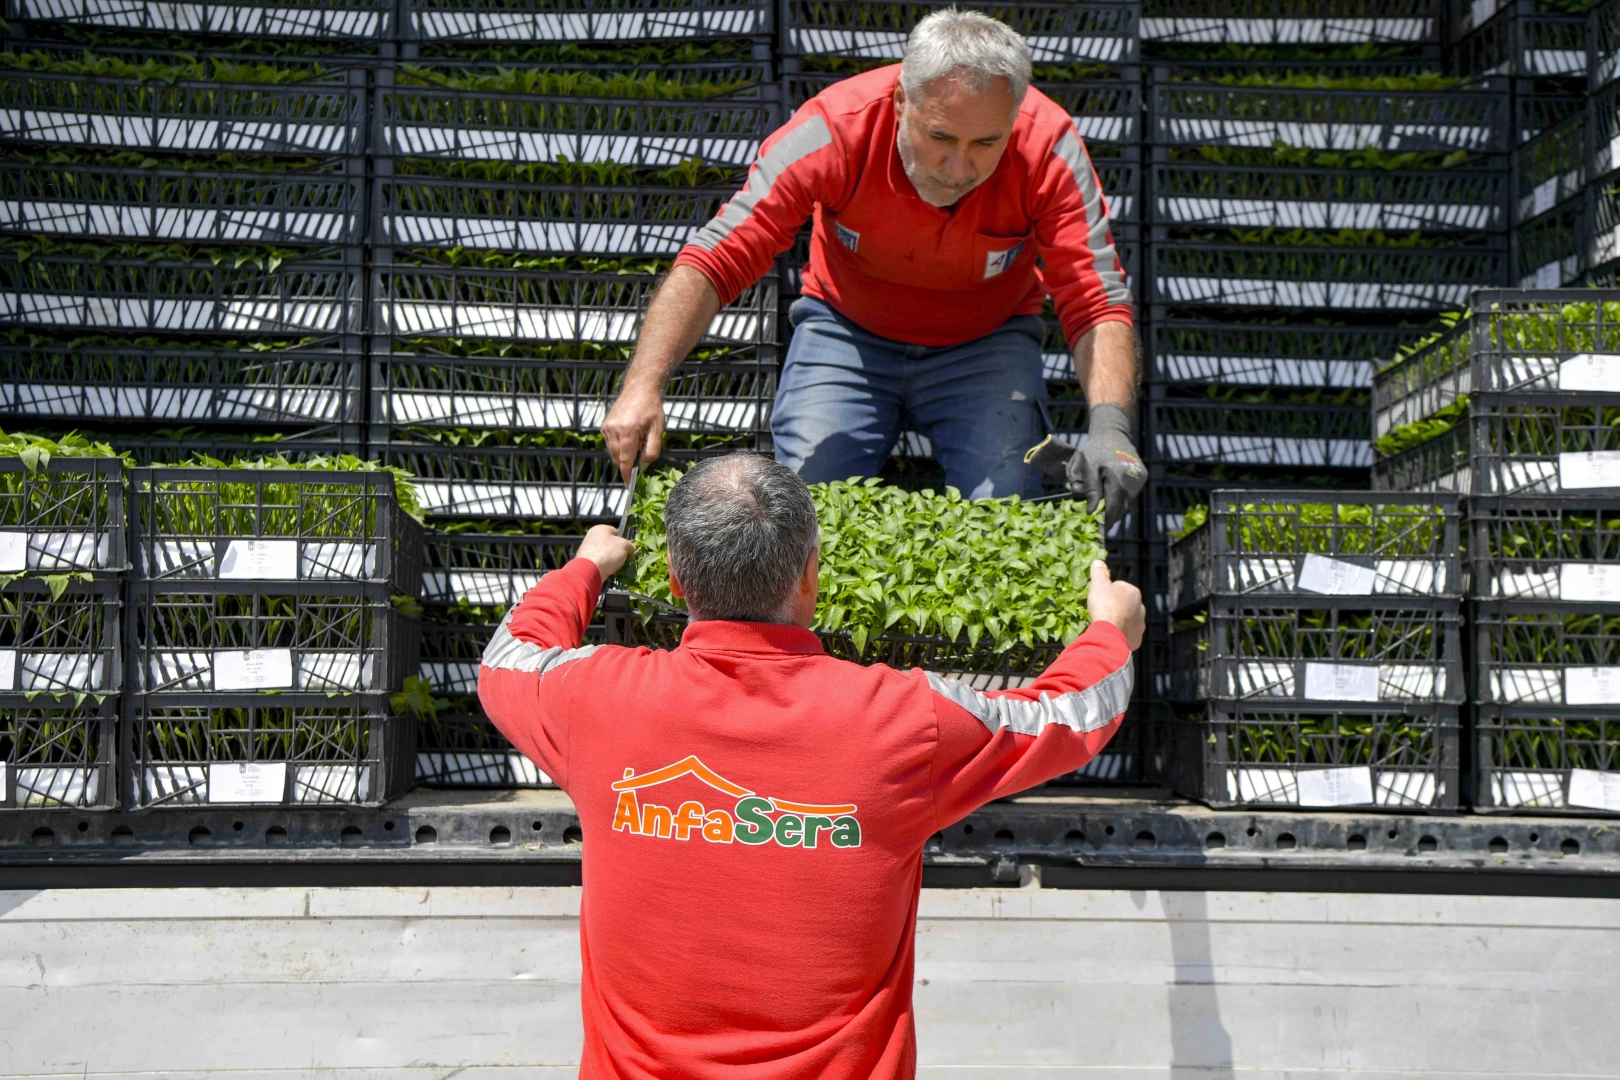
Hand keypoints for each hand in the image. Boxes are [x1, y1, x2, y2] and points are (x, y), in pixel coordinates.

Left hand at [576, 524, 634, 579]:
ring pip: (606, 554)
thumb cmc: (607, 553)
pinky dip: (606, 566)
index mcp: (600, 529)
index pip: (616, 531)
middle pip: (610, 544)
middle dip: (618, 551)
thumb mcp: (624, 546)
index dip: (624, 539)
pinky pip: (600, 563)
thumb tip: (631, 548)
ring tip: (619, 566)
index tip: (629, 548)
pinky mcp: (586, 562)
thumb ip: (630, 545)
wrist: (590, 571)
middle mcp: (591, 537)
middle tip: (626, 558)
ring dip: (613, 560)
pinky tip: (610, 571)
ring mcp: (587, 550)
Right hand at [603, 387, 664, 480]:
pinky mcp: (604, 426)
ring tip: (637, 440)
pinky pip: (610, 444)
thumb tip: (643, 466)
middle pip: (618, 459)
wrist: (640, 389)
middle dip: (628, 463)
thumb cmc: (652, 409)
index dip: (627, 475)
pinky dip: (619, 446)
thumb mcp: (658, 430)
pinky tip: (629, 435)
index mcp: (628, 432)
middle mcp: (614, 430)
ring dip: (624, 453)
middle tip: (641, 455)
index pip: (625, 461)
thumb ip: (652, 451)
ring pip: (613, 452)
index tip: (629, 485)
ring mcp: (607, 428)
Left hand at [1066, 403, 1145, 531]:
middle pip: (1120, 508)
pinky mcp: (1143, 477)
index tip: (1097, 530)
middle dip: (1108, 515)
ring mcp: (1140, 479)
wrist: (1114, 432)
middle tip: (1096, 519)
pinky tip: (1111, 493)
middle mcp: (1132, 480)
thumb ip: (1091, 489)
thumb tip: (1092, 512)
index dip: (1104, 520)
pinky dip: (1121, 498)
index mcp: (1117, 477)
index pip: (1112, 507)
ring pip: (1126, 502)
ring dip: (1115, 506)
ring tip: (1101, 505)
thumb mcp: (1088, 467)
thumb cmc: (1096, 450)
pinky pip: (1130, 495)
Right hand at [1087, 560, 1143, 650]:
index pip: (1119, 587)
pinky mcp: (1137, 638)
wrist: (1109, 635)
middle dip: (1115, 607)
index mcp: (1133, 592)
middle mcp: (1140, 607)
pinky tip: (1111, 634)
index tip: (1100, 599)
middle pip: (1124, 604)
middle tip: (1102, 611)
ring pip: (1127, 619)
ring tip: (1106, 624)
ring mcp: (1140, 624)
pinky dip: (1121, 633)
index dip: (1107, 593)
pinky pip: (1128, 633)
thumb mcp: (1098, 585)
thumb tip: (1098, 561)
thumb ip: (1099, 573)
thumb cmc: (1104, 607)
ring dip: (1119, 620)